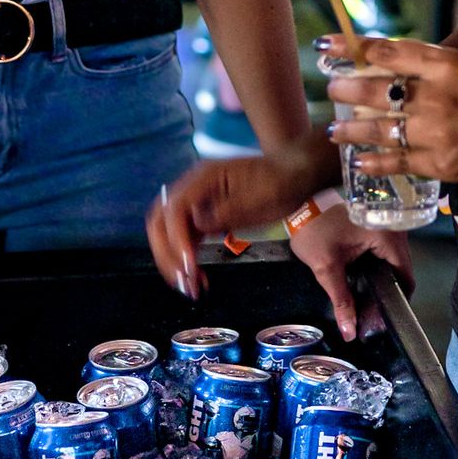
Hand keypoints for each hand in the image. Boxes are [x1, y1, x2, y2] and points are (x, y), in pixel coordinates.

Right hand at [147, 138, 332, 297]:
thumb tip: (197, 226)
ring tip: (189, 286)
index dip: (177, 239)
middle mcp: (195, 186)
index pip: (174, 209)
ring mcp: (199, 199)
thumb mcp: (255, 201)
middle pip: (161, 220)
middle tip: (181, 281)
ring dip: (175, 259)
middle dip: (166, 252)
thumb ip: (224, 213)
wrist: (296, 173)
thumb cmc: (280, 182)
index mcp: (204, 177)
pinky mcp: (207, 212)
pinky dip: (187, 256)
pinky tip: (197, 275)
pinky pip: (187, 235)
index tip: (189, 264)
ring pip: (171, 231)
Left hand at [289, 200, 414, 341]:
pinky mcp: (378, 225)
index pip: (405, 277)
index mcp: (388, 236)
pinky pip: (385, 253)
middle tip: (372, 316)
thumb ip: (341, 300)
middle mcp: (395, 229)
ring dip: (382, 282)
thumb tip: (350, 332)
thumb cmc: (314, 230)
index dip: (396, 301)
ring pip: (393, 262)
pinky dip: (377, 268)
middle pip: (400, 271)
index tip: (383, 319)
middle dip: (386, 294)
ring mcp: (388, 224)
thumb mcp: (326, 267)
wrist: (300, 202)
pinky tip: (364, 283)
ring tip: (367, 304)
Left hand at [325, 33, 457, 184]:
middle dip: (348, 89)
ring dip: (353, 130)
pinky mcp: (443, 165)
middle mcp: (438, 97)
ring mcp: (438, 134)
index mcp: (449, 65)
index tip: (327, 46)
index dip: (353, 49)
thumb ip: (448, 59)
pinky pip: (400, 163)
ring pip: (382, 131)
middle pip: (378, 91)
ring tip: (336, 129)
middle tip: (333, 89)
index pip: (390, 52)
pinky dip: (375, 162)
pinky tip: (358, 160)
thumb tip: (415, 57)